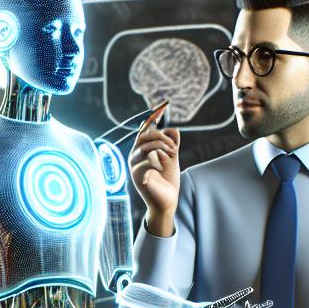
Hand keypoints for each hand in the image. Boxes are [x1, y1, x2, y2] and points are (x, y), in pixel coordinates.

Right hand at [128, 104, 178, 236]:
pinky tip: (161, 168)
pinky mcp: (139, 177)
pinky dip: (158, 162)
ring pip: (147, 146)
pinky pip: (148, 161)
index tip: (162, 106)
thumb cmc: (167, 180)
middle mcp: (134, 157)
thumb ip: (172, 143)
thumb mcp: (172, 158)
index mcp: (140, 151)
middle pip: (145, 136)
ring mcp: (135, 167)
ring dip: (163, 148)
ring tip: (172, 157)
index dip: (152, 117)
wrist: (167, 201)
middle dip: (161, 137)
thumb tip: (173, 129)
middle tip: (173, 148)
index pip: (144, 130)